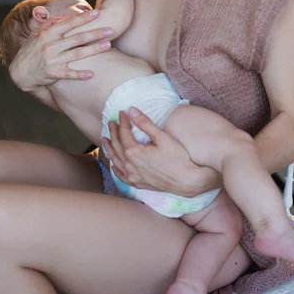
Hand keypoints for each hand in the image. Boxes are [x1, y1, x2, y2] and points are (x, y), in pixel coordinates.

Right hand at [9, 10, 111, 91]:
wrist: (20, 72)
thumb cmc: (31, 51)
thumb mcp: (37, 35)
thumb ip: (49, 25)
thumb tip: (62, 17)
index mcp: (48, 34)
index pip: (69, 23)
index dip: (84, 18)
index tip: (98, 13)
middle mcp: (51, 45)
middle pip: (78, 38)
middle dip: (96, 33)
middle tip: (111, 30)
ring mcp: (53, 59)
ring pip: (78, 54)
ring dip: (94, 49)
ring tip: (108, 45)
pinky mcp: (53, 73)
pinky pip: (69, 73)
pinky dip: (80, 74)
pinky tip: (92, 74)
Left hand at [102, 108, 217, 196]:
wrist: (188, 180)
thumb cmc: (178, 158)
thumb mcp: (162, 136)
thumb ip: (145, 123)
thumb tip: (132, 110)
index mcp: (134, 152)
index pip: (124, 133)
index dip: (123, 121)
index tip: (122, 112)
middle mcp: (130, 165)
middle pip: (117, 146)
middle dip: (114, 132)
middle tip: (112, 123)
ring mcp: (133, 176)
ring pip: (116, 160)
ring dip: (110, 149)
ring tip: (105, 140)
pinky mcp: (138, 183)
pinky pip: (121, 176)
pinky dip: (115, 168)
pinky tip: (113, 164)